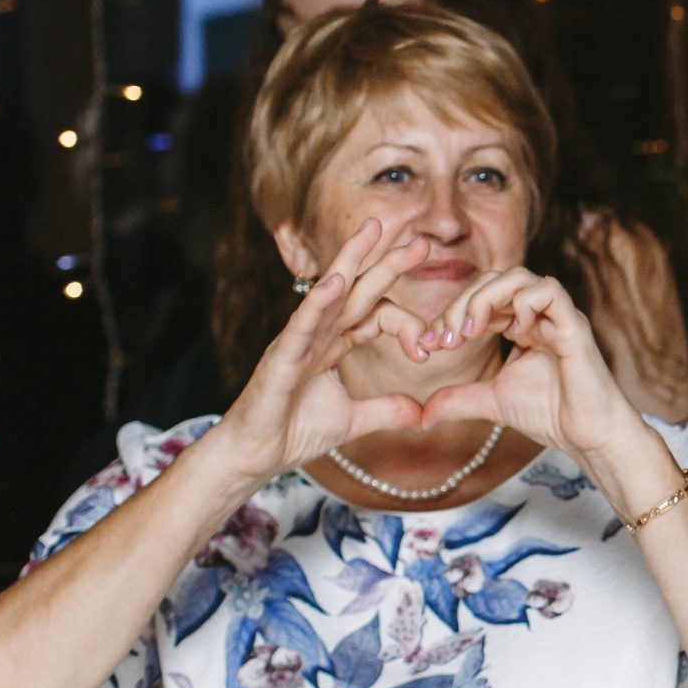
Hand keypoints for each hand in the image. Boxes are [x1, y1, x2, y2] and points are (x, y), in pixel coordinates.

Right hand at [202, 218, 434, 489]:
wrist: (255, 457)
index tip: (431, 347)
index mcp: (333, 344)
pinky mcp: (281, 357)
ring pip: (329, 293)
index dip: (407, 324)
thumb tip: (423, 414)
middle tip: (419, 239)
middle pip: (357, 290)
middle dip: (386, 262)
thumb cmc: (292, 432)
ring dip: (351, 261)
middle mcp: (316, 334)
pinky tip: (336, 282)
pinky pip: (302, 324)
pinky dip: (319, 302)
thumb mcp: (352, 421)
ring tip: (372, 231)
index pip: (376, 316)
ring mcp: (297, 341)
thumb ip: (386, 412)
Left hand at [416, 268, 639, 463]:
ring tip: (472, 330)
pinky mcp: (574, 326)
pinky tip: (513, 330)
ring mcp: (557, 317)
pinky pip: (549, 291)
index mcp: (520, 326)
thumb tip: (420, 415)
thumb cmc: (550, 415)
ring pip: (519, 278)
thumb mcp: (490, 402)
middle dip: (462, 303)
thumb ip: (457, 400)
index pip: (480, 298)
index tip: (431, 344)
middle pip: (494, 280)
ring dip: (486, 298)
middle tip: (448, 338)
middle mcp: (538, 315)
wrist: (587, 437)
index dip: (451, 314)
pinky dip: (525, 302)